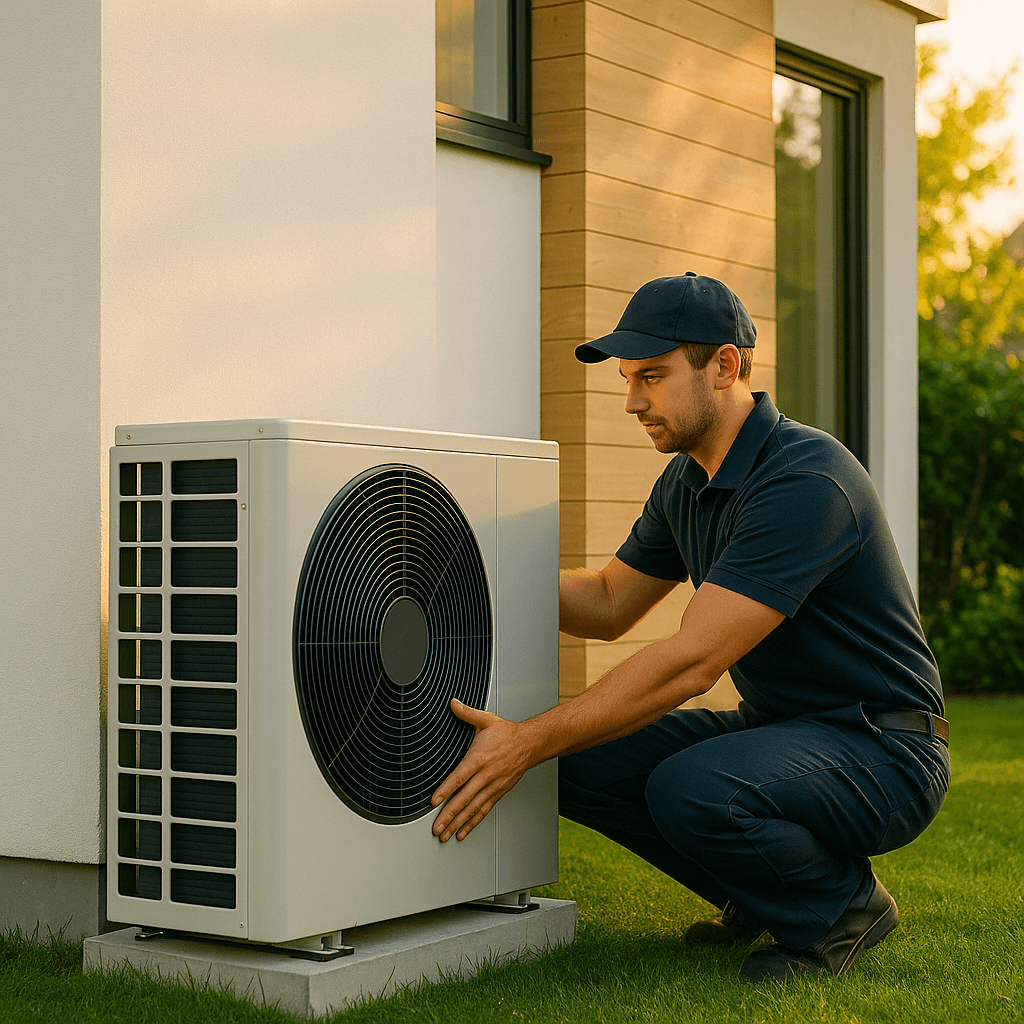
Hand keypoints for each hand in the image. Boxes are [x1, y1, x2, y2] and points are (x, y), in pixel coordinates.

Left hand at [431, 699, 529, 842]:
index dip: (446, 790)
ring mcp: (493, 786)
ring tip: (445, 834)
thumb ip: (467, 713)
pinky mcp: (498, 793)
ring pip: (473, 809)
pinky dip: (472, 823)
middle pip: (465, 799)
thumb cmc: (507, 733)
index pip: (460, 777)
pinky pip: (483, 811)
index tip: (434, 801)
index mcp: (479, 758)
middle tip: (436, 827)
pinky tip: (462, 832)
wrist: (530, 744)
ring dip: (458, 823)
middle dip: (449, 815)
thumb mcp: (486, 720)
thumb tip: (453, 704)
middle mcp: (486, 776)